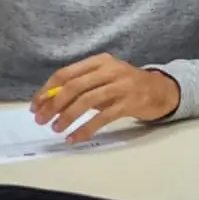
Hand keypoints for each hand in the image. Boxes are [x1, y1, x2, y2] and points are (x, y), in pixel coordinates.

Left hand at [33, 55, 180, 142]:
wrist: (163, 90)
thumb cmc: (127, 85)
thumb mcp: (104, 79)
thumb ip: (81, 87)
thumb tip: (49, 103)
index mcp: (100, 61)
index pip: (66, 73)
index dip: (47, 90)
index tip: (35, 106)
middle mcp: (111, 70)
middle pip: (74, 86)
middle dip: (53, 105)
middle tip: (41, 120)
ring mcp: (122, 86)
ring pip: (87, 101)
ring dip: (67, 117)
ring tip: (56, 128)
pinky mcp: (130, 102)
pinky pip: (103, 118)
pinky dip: (85, 129)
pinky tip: (74, 138)